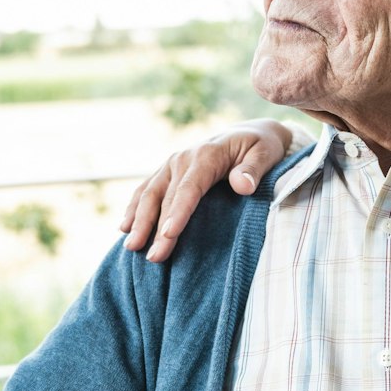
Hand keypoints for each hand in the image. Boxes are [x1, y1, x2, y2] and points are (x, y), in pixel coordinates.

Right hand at [120, 120, 296, 262]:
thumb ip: (254, 169)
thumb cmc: (261, 147)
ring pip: (149, 193)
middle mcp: (183, 158)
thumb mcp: (266, 153)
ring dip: (138, 220)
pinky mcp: (168, 171)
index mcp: (206, 155)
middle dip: (156, 228)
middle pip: (165, 197)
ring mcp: (172, 164)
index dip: (178, 212)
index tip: (169, 235)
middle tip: (152, 257)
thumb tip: (243, 185)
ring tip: (131, 247)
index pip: (189, 188)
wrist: (250, 133)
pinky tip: (125, 228)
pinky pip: (146, 189)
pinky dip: (134, 208)